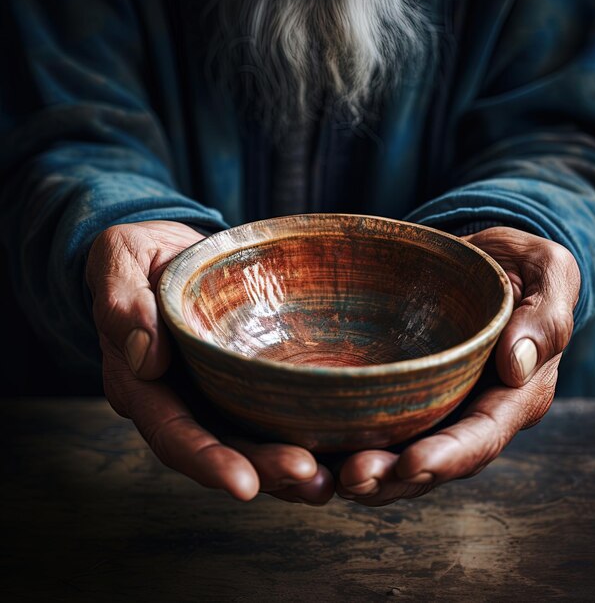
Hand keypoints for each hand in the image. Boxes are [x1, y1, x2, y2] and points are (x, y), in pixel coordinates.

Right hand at [86, 221, 332, 503]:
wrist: (169, 251)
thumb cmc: (138, 255)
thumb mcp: (120, 262)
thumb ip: (124, 306)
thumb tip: (146, 359)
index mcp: (142, 382)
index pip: (171, 432)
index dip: (205, 461)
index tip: (242, 484)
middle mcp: (180, 399)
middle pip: (221, 448)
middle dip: (263, 470)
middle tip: (309, 476)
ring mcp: (214, 392)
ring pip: (250, 442)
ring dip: (287, 469)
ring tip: (327, 479)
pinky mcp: (242, 379)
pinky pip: (270, 413)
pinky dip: (298, 435)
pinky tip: (335, 447)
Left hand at [336, 227, 580, 505]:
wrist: (480, 260)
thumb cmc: (516, 265)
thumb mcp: (546, 272)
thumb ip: (545, 315)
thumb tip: (518, 363)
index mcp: (514, 392)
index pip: (483, 435)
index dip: (448, 456)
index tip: (412, 463)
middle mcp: (472, 411)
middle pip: (436, 460)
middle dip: (396, 477)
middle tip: (353, 477)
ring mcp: (437, 408)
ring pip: (403, 455)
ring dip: (371, 473)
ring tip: (332, 476)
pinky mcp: (406, 394)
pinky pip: (382, 427)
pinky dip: (351, 443)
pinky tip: (322, 451)